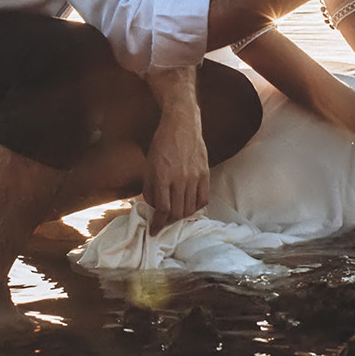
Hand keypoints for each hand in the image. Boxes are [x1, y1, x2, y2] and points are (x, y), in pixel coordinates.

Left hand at [143, 113, 210, 229]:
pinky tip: (190, 206)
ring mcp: (195, 176)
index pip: (162, 209)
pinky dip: (197, 207)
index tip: (154, 230)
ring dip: (182, 216)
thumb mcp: (149, 166)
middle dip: (169, 221)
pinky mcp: (205, 173)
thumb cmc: (161, 144)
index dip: (158, 224)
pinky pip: (204, 198)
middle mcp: (180, 179)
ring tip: (176, 214)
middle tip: (165, 222)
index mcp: (162, 176)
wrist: (181, 125)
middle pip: (177, 212)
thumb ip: (150, 189)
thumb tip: (152, 208)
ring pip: (191, 208)